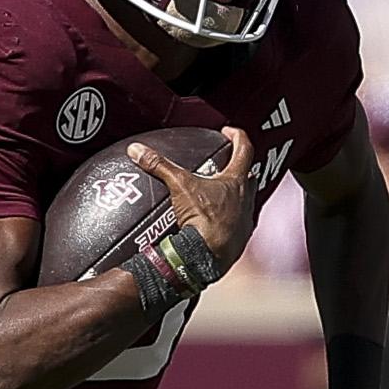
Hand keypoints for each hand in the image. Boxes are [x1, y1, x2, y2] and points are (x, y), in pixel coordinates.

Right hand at [129, 124, 258, 273]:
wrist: (207, 256)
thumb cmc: (203, 220)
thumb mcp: (178, 186)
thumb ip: (160, 166)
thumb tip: (139, 151)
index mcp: (236, 181)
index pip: (244, 148)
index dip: (237, 136)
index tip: (229, 133)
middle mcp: (246, 199)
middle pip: (248, 174)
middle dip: (238, 167)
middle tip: (224, 164)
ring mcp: (246, 219)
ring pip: (246, 199)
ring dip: (235, 194)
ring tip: (218, 193)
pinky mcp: (241, 238)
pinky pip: (239, 222)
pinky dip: (230, 218)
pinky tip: (217, 220)